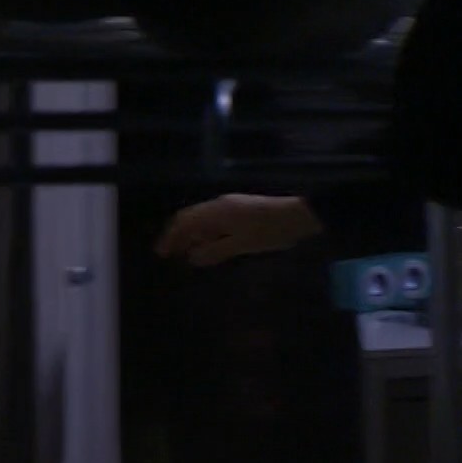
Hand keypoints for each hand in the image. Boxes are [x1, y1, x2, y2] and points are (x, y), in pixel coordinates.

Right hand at [155, 194, 322, 266]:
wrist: (299, 215)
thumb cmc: (269, 230)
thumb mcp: (241, 244)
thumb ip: (215, 251)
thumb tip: (192, 257)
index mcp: (216, 211)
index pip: (184, 221)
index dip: (170, 237)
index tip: (162, 254)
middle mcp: (220, 205)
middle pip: (192, 218)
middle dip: (180, 236)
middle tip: (172, 255)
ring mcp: (233, 206)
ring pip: (205, 220)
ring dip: (195, 236)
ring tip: (189, 254)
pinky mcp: (243, 211)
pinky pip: (217, 221)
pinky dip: (208, 234)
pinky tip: (212, 247)